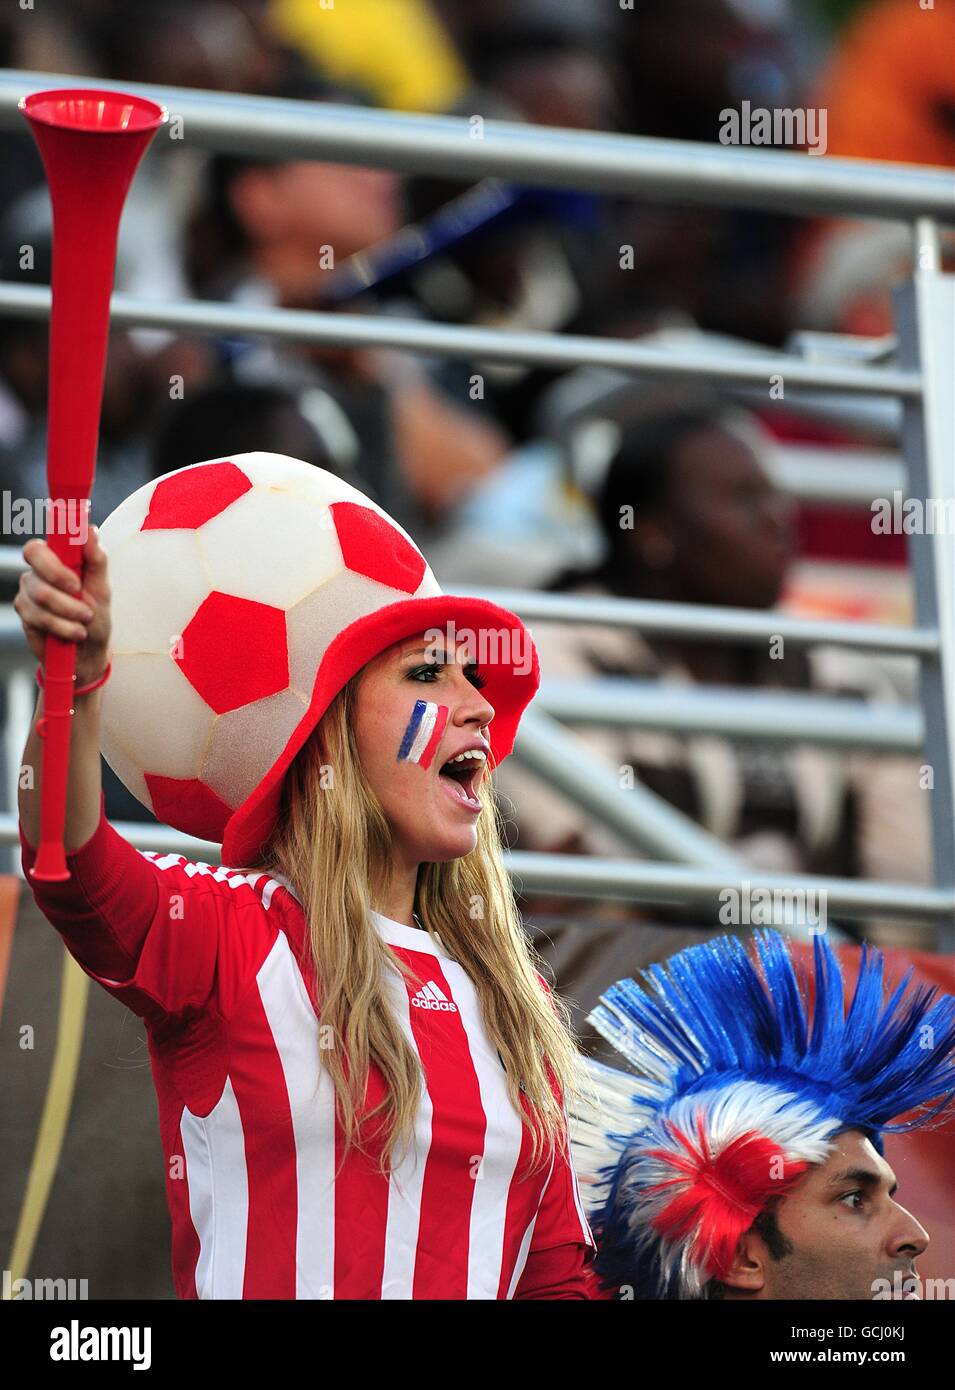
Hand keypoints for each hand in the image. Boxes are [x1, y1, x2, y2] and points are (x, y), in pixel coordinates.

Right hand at [15, 527, 111, 687]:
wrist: (88, 652)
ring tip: (84, 621)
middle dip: (64, 585)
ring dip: (70, 612)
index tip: (76, 580)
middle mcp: (37, 572)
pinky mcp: (25, 614)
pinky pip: (39, 617)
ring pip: (41, 595)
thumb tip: (90, 529)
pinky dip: (63, 627)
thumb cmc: (95, 616)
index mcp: (55, 559)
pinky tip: (73, 632)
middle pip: (35, 564)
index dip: (54, 560)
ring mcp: (27, 593)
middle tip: (83, 601)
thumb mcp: (102, 588)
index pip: (38, 546)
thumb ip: (96, 558)